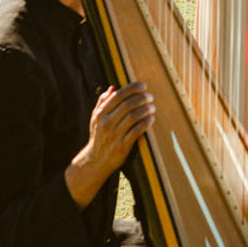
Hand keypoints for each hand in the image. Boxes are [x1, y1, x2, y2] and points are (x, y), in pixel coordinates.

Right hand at [65, 81, 154, 208]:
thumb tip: (113, 88)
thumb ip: (102, 102)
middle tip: (150, 97)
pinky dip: (146, 123)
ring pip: (133, 117)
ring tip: (152, 107)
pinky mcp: (122, 146)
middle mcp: (106, 123)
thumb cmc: (98, 136)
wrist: (95, 161)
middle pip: (127, 105)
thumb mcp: (96, 118)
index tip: (143, 86)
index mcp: (101, 114)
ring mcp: (114, 135)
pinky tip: (151, 119)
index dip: (132, 88)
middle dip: (142, 98)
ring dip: (146, 109)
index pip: (118, 96)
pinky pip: (137, 131)